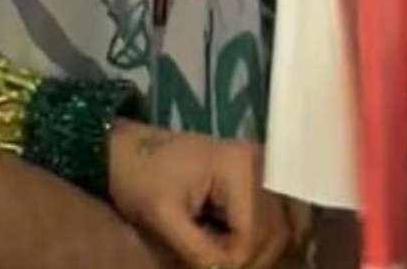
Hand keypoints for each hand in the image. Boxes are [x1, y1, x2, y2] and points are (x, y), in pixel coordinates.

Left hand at [108, 120, 308, 268]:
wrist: (125, 148)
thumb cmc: (138, 175)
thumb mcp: (161, 215)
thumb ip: (197, 250)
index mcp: (238, 166)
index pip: (252, 232)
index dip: (234, 260)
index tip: (206, 267)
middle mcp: (261, 164)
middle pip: (274, 232)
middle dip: (248, 259)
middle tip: (216, 267)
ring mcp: (263, 170)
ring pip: (281, 229)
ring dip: (257, 252)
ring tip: (224, 259)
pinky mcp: (258, 179)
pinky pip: (277, 218)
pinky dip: (264, 239)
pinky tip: (241, 251)